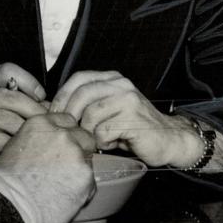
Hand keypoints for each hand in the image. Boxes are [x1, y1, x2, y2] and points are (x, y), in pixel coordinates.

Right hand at [0, 63, 48, 167]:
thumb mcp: (0, 104)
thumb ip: (22, 100)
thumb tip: (53, 106)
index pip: (7, 70)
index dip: (28, 81)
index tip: (42, 95)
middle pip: (14, 99)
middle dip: (36, 112)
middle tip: (50, 124)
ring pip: (11, 122)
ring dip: (29, 132)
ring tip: (40, 139)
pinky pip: (3, 142)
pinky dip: (17, 147)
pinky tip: (24, 151)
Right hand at [0, 111, 95, 222]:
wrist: (11, 206)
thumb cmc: (7, 183)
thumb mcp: (16, 146)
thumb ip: (39, 137)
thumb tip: (50, 141)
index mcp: (42, 124)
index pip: (67, 121)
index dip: (67, 136)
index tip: (63, 148)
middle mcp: (62, 134)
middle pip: (84, 136)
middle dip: (79, 150)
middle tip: (66, 168)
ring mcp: (76, 153)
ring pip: (88, 160)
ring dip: (79, 170)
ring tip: (61, 186)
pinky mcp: (85, 175)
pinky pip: (90, 182)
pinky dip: (82, 190)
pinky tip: (65, 197)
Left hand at [50, 70, 200, 167]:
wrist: (168, 139)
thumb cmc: (134, 129)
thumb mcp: (109, 111)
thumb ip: (88, 105)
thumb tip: (54, 110)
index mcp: (113, 79)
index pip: (79, 79)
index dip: (62, 96)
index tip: (54, 114)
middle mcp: (121, 84)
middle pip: (82, 94)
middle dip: (70, 116)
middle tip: (70, 132)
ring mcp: (128, 99)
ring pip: (91, 114)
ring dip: (89, 132)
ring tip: (98, 139)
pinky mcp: (133, 117)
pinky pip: (103, 131)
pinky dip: (102, 142)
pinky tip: (110, 144)